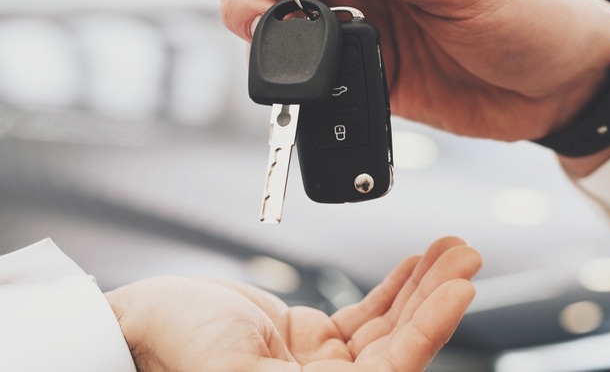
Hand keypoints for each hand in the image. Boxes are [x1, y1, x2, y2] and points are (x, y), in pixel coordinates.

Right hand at [105, 236, 480, 370]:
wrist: (144, 322)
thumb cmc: (172, 345)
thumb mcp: (233, 366)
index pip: (390, 371)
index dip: (428, 330)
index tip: (459, 289)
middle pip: (399, 346)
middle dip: (435, 298)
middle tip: (465, 255)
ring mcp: (320, 367)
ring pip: (388, 326)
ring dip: (421, 286)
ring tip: (451, 249)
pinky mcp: (311, 339)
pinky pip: (365, 314)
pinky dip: (394, 288)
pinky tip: (416, 265)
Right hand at [220, 0, 609, 143]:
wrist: (561, 86)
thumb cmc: (531, 13)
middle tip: (263, 13)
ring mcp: (360, 21)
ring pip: (279, 19)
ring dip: (263, 31)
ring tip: (287, 48)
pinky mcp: (365, 69)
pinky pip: (313, 72)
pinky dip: (296, 77)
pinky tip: (308, 79)